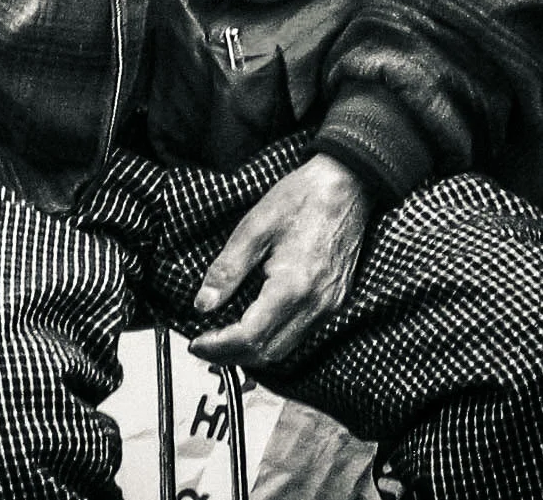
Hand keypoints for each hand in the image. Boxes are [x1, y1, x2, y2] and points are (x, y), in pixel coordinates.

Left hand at [187, 154, 370, 366]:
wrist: (347, 186)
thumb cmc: (301, 199)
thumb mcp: (254, 227)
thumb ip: (227, 269)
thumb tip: (203, 304)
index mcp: (293, 287)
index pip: (251, 336)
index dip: (220, 346)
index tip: (196, 343)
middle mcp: (316, 305)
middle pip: (269, 352)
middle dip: (232, 356)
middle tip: (203, 346)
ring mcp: (330, 306)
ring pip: (287, 349)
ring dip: (252, 352)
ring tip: (222, 341)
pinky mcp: (335, 302)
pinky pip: (301, 335)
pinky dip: (273, 340)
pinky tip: (253, 327)